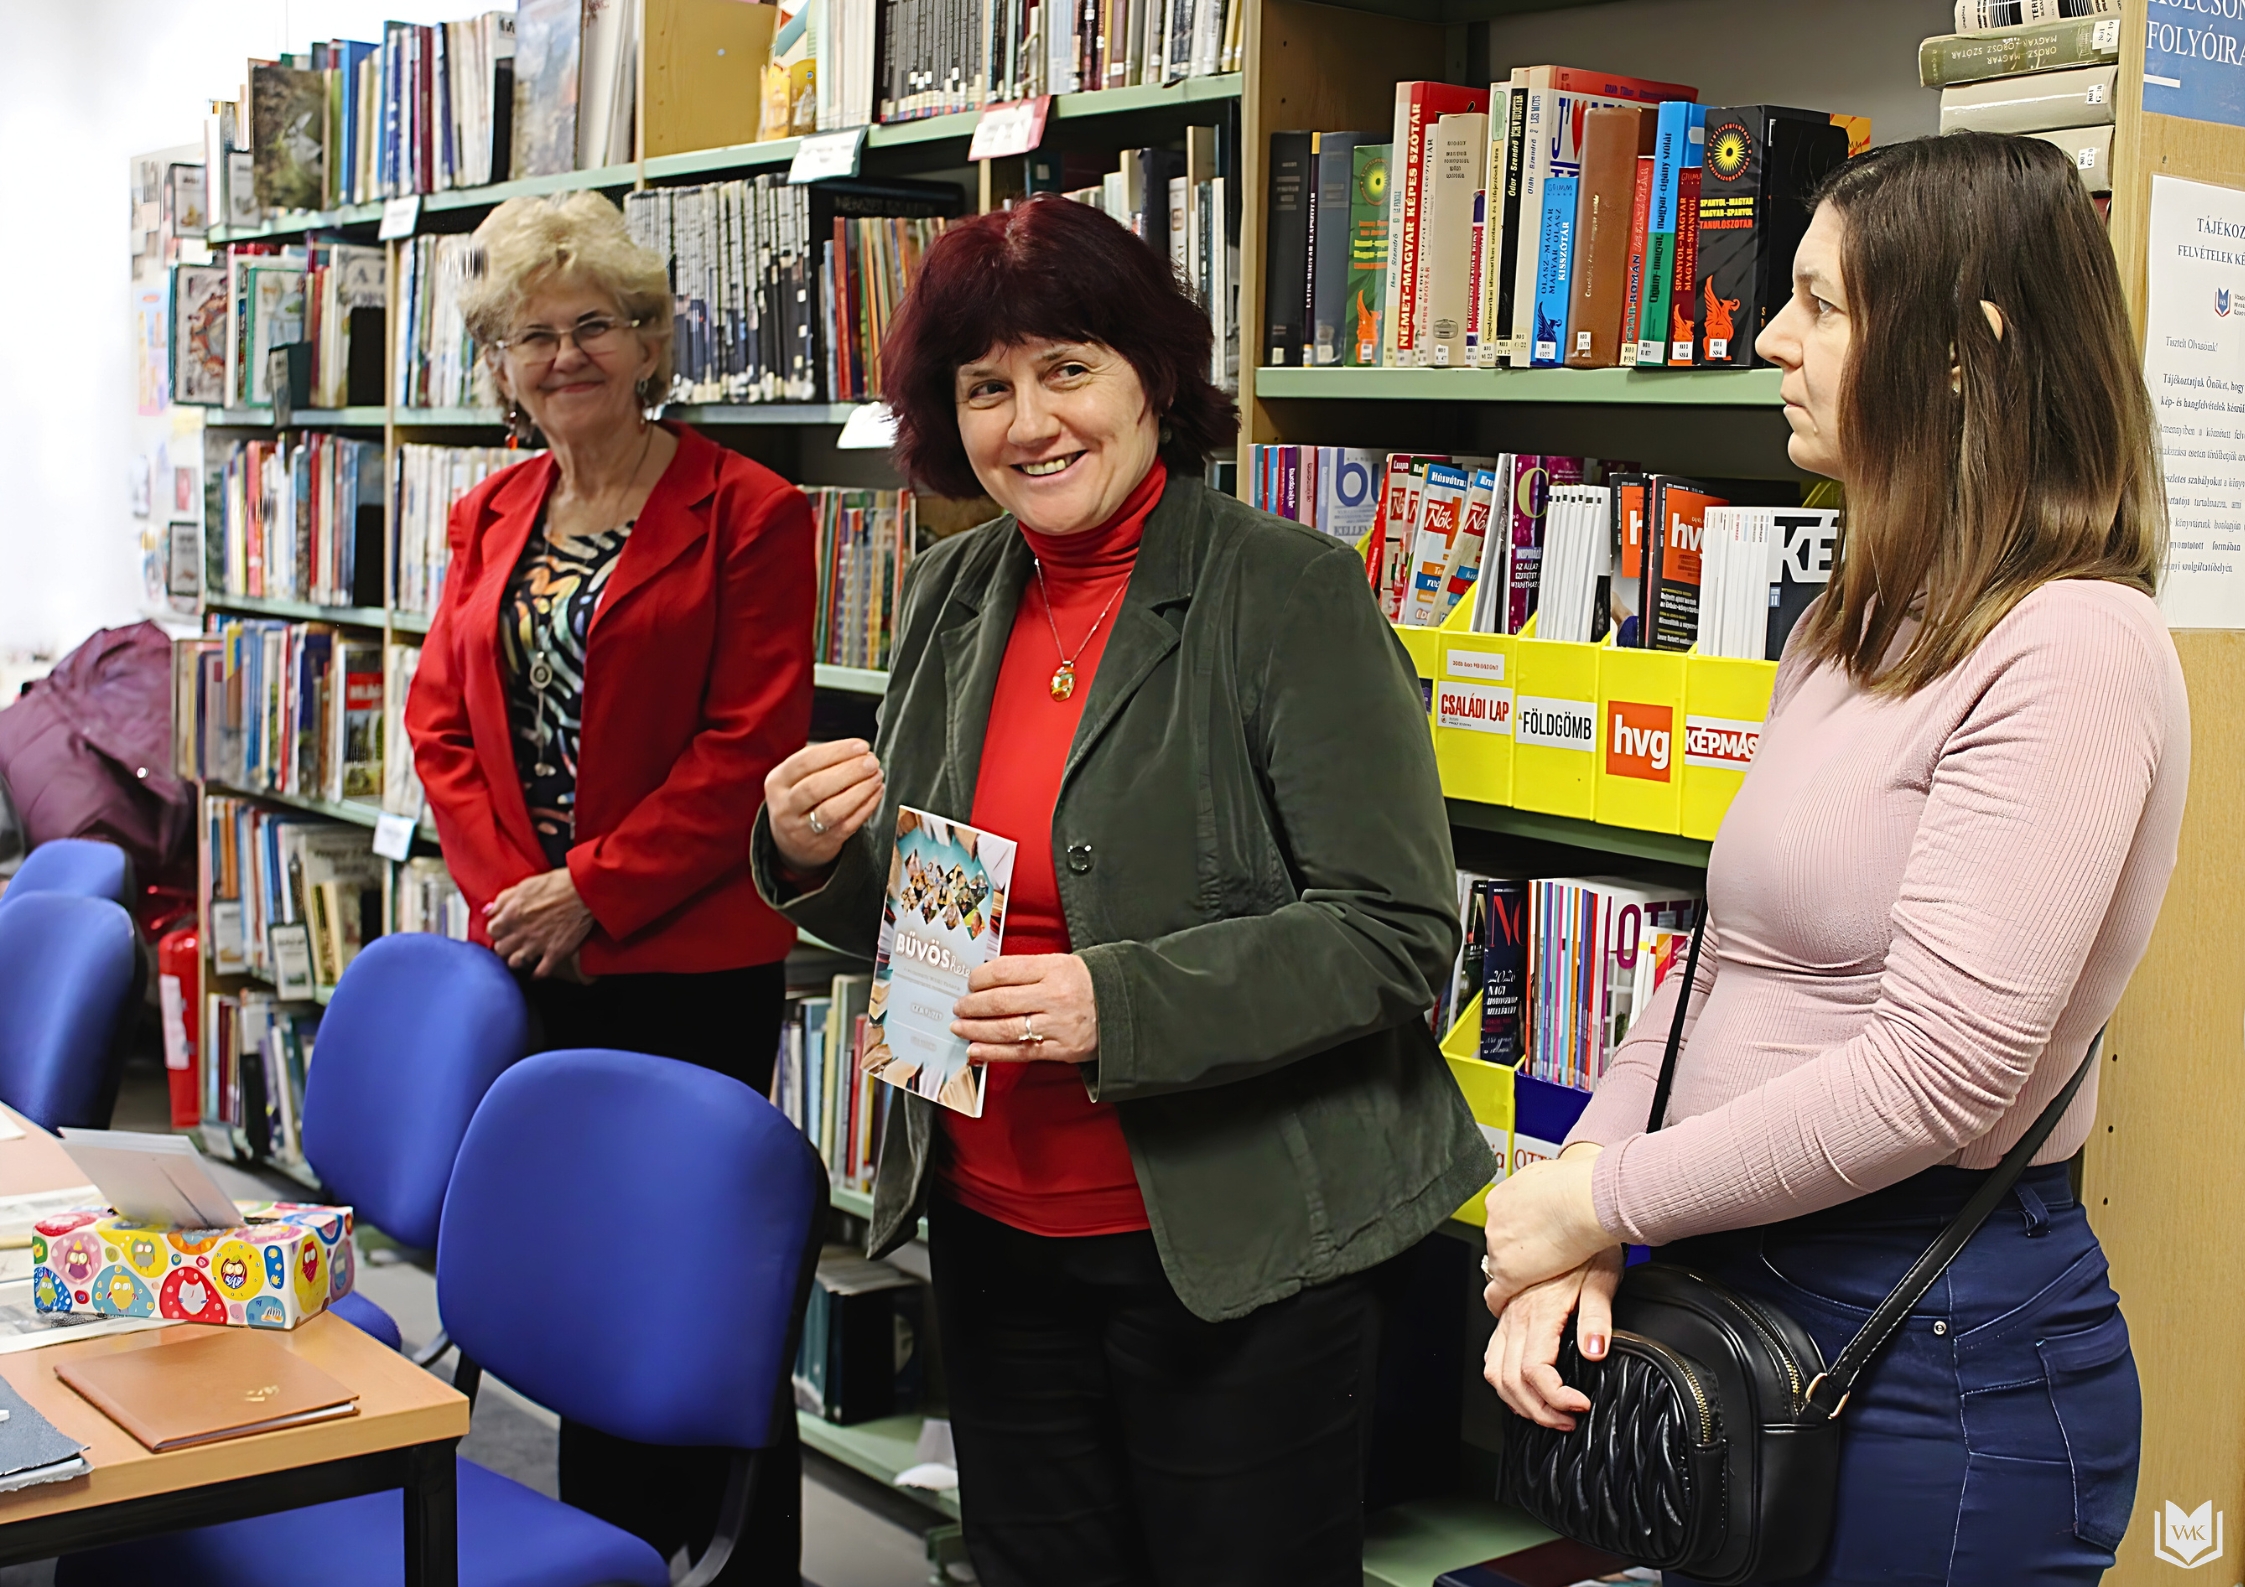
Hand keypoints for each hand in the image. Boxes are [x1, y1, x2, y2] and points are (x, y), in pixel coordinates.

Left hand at [486, 868, 596, 977]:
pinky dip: (536, 974)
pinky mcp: (555, 953)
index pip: (491, 931)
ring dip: (517, 960)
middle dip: (504, 945)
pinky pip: (541, 972)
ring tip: (522, 955)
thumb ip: (503, 899)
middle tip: (511, 942)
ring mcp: (538, 945)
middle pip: (500, 950)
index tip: (503, 929)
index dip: (497, 930)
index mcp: (511, 914)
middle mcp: (521, 932)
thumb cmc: (557, 885)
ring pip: (515, 963)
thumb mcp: (525, 885)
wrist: (585, 892)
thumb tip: (488, 911)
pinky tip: (535, 972)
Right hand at [766, 738, 883, 873]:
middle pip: (817, 787)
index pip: (805, 762)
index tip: (861, 746)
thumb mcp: (795, 779)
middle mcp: (785, 807)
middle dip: (850, 771)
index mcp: (777, 782)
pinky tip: (876, 793)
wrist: (791, 843)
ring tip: (876, 777)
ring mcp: (802, 829)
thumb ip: (820, 762)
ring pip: (832, 810)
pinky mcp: (822, 845)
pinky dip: (866, 807)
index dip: (836, 752)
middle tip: (871, 762)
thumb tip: (858, 751)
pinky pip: (847, 825)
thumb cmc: (799, 801)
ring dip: (860, 790)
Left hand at [950, 954, 1097, 1065]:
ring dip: (976, 1030)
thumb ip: (1028, 971)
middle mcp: (1054, 996)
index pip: (1004, 971)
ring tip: (960, 1028)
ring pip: (1005, 1029)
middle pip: (999, 1002)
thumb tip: (987, 980)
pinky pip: (1019, 1052)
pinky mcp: (1061, 1050)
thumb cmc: (1088, 985)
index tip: (969, 983)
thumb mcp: (1062, 964)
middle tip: (959, 1007)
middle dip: (972, 1006)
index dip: (979, 978)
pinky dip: (992, 1053)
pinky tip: (976, 1051)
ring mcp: (1057, 1025)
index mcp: (1054, 968)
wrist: (1127, 1009)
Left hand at [1480, 1146, 1611, 1314]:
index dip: (1514, 1232)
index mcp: (1500, 1199)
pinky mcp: (1509, 1274)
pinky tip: (1504, 1306)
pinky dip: (1499, 1301)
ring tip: (1533, 1276)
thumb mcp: (1543, 1177)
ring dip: (1513, 1271)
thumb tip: (1539, 1191)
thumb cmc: (1574, 1186)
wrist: (1581, 1201)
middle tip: (1536, 1255)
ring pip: (1499, 1266)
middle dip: (1514, 1251)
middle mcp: (1494, 1223)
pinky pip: (1496, 1294)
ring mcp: (1499, 1249)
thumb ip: (1533, 1191)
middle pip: (1498, 1244)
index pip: (1499, 1222)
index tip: (1523, 1237)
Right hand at [1485, 1247, 1622, 1430]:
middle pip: (1511, 1380)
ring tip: (1548, 1412)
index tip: (1579, 1405)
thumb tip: (1594, 1351)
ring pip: (1494, 1371)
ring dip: (1519, 1401)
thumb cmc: (1587, 1241)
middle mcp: (1516, 1315)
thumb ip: (1597, 1316)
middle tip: (1567, 1420)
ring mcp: (1508, 1314)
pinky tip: (1524, 1384)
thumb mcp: (1601, 1275)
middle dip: (1538, 1411)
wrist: (1569, 1210)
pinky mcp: (1507, 1311)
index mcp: (1538, 1311)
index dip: (1555, 1397)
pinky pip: (1492, 1354)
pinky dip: (1504, 1379)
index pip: (1535, 1370)